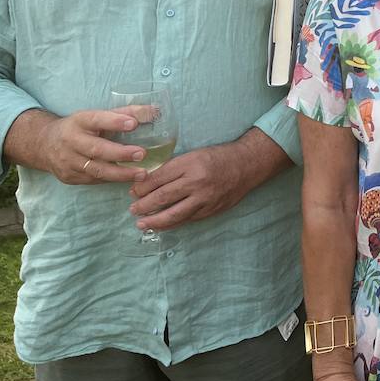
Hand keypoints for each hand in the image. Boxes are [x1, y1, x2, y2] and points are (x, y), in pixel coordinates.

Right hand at [41, 108, 145, 184]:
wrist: (43, 144)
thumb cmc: (80, 128)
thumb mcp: (96, 116)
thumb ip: (125, 113)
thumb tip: (155, 111)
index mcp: (79, 121)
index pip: (97, 119)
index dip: (114, 122)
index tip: (133, 124)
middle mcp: (71, 141)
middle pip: (96, 149)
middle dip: (120, 153)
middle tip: (142, 154)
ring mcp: (68, 162)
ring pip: (96, 169)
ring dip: (121, 173)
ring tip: (142, 173)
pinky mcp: (69, 177)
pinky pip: (93, 180)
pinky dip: (112, 180)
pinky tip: (128, 179)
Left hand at [129, 143, 255, 231]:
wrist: (247, 164)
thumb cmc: (218, 157)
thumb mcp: (194, 155)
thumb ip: (174, 168)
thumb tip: (148, 181)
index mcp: (189, 164)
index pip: (158, 178)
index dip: (142, 187)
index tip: (133, 192)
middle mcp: (196, 181)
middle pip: (162, 197)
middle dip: (143, 205)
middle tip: (132, 209)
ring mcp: (205, 198)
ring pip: (174, 214)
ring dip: (154, 220)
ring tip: (141, 224)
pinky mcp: (211, 209)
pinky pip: (187, 219)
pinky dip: (172, 224)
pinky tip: (161, 225)